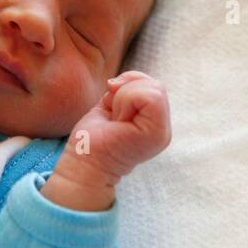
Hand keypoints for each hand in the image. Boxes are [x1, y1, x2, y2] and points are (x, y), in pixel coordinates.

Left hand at [42, 72, 171, 210]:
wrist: (84, 165)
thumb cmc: (92, 138)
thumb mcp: (112, 104)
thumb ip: (126, 88)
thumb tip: (117, 82)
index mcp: (154, 122)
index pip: (152, 85)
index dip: (128, 86)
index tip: (112, 109)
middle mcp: (163, 129)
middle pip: (155, 84)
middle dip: (126, 92)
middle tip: (114, 117)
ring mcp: (163, 133)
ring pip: (153, 88)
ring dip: (124, 98)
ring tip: (116, 121)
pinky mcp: (157, 134)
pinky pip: (149, 97)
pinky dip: (126, 101)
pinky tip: (118, 122)